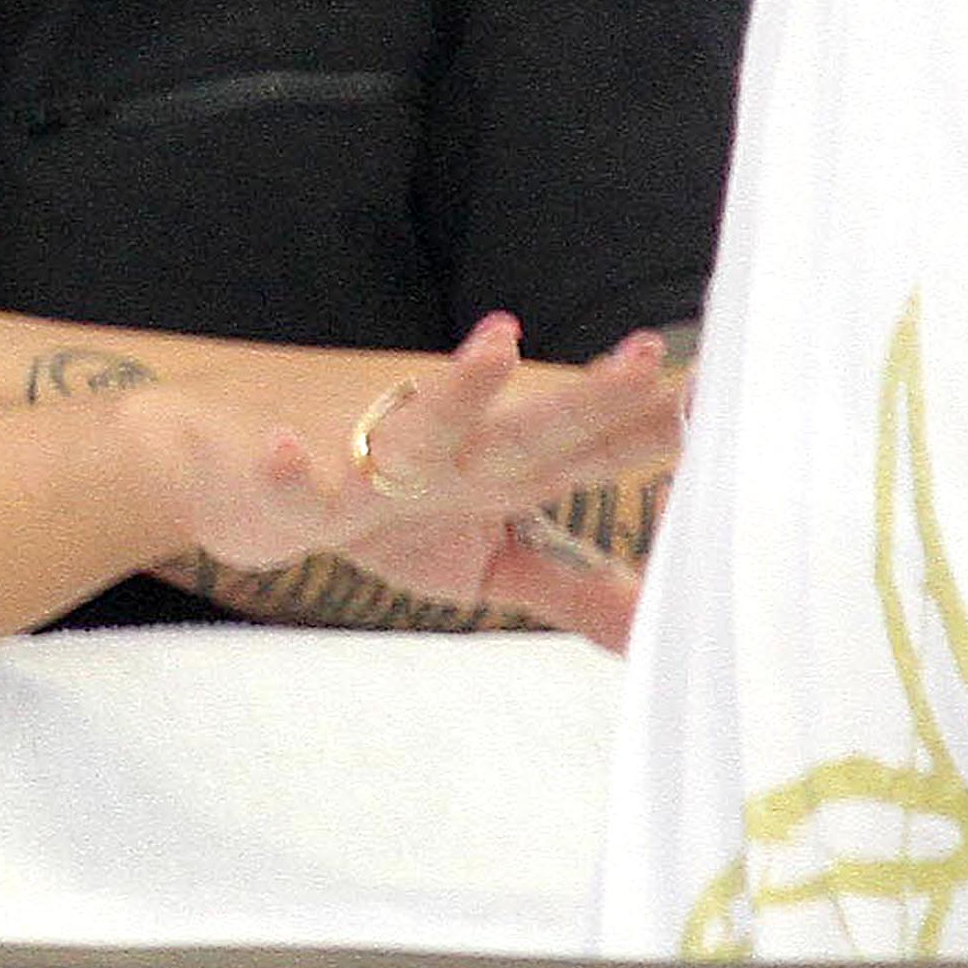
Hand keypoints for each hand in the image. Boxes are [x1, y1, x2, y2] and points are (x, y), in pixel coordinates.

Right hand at [154, 317, 687, 636]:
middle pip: (529, 428)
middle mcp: (448, 456)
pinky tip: (291, 451)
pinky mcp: (298, 488)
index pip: (592, 449)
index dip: (657, 431)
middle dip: (588, 397)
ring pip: (421, 428)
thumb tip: (655, 626)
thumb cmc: (370, 511)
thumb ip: (566, 587)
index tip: (734, 399)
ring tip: (500, 341)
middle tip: (649, 357)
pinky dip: (290, 470)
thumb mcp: (480, 564)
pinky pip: (293, 486)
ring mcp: (372, 466)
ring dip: (457, 387)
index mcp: (497, 472)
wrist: (234, 469)